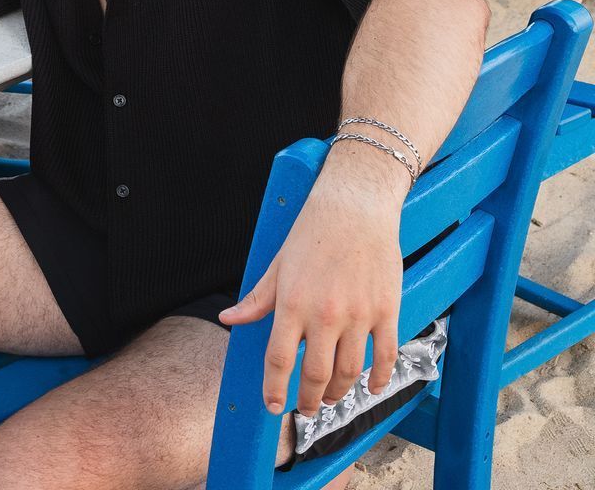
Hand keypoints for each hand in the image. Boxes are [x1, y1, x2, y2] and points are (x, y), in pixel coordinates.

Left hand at [218, 155, 405, 415]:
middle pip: (317, 375)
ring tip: (332, 399)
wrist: (355, 207)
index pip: (279, 360)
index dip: (275, 389)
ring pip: (351, 372)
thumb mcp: (276, 265)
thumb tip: (229, 320)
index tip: (273, 406)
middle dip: (310, 400)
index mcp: (292, 304)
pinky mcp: (387, 311)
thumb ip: (256, 299)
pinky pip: (386, 356)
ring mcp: (359, 315)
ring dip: (341, 393)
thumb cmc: (311, 233)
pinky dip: (380, 378)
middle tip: (307, 410)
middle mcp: (325, 314)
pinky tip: (372, 386)